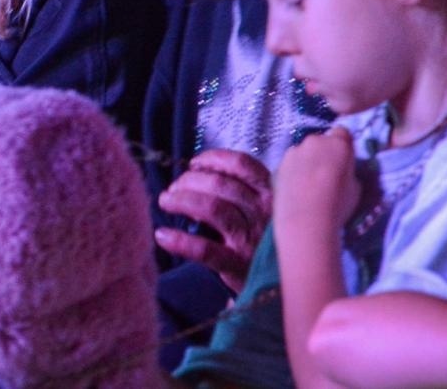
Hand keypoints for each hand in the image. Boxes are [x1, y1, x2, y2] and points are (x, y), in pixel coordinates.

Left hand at [155, 149, 272, 293]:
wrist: (283, 287)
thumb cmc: (266, 242)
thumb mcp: (266, 212)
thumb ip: (243, 192)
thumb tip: (199, 174)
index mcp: (272, 194)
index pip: (241, 164)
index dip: (213, 159)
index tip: (194, 164)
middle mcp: (263, 212)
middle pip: (219, 183)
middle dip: (189, 181)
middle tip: (174, 189)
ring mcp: (250, 239)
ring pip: (211, 207)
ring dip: (181, 200)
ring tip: (166, 202)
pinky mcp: (237, 265)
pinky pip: (204, 249)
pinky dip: (179, 241)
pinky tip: (163, 236)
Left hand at [275, 128, 357, 231]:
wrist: (305, 220)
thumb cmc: (338, 205)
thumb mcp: (356, 187)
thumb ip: (348, 170)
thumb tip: (343, 169)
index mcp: (337, 143)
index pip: (342, 133)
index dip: (343, 146)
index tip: (344, 161)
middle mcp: (314, 141)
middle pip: (321, 141)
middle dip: (324, 153)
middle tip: (326, 175)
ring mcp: (293, 151)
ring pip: (303, 152)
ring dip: (307, 162)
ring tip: (309, 186)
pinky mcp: (278, 164)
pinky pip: (290, 164)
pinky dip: (293, 172)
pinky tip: (296, 190)